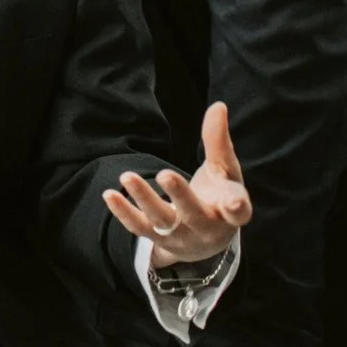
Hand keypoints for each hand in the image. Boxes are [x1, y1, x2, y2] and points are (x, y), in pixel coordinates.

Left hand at [106, 102, 253, 268]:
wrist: (206, 241)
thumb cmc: (219, 196)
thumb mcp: (225, 170)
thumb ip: (219, 141)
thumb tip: (218, 106)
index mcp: (230, 212)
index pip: (237, 211)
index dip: (237, 207)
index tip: (235, 201)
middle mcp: (206, 229)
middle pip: (193, 214)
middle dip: (179, 195)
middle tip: (164, 174)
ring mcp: (181, 237)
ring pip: (161, 221)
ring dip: (143, 199)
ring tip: (126, 175)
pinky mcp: (159, 239)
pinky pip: (139, 228)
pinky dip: (123, 213)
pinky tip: (109, 194)